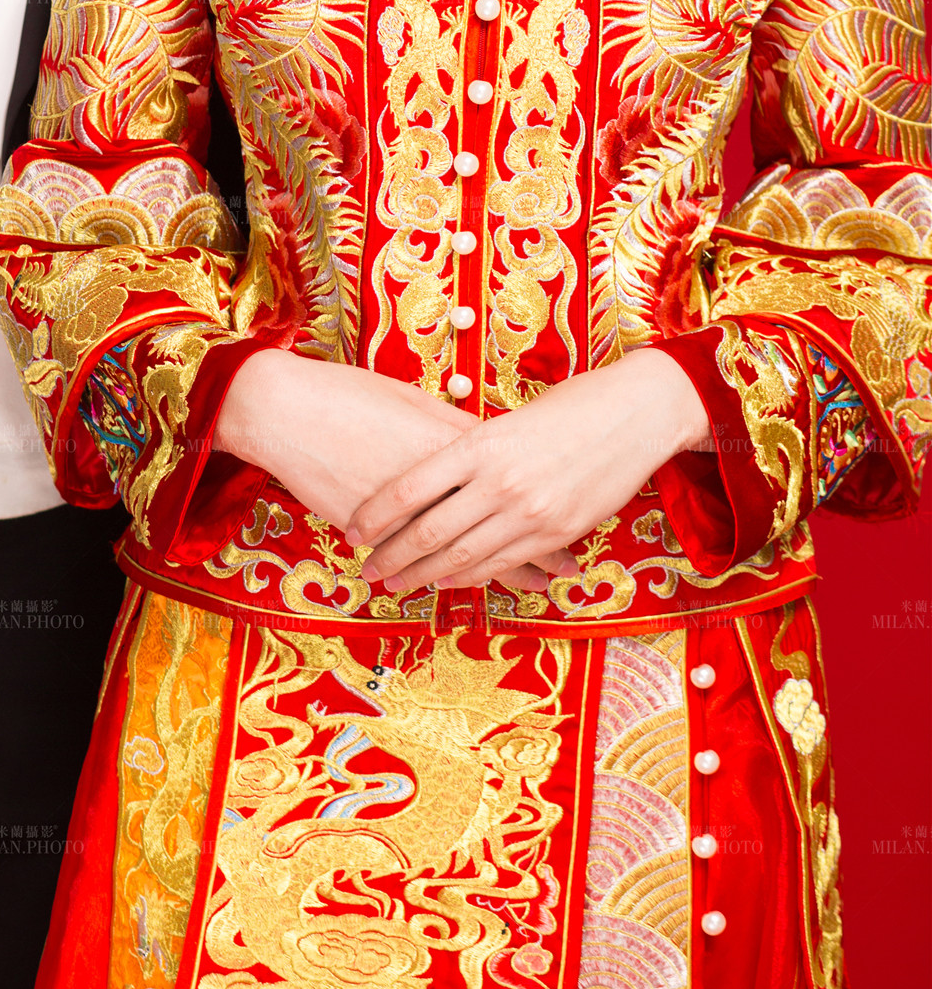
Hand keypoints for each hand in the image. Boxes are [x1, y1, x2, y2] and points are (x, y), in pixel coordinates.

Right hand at [215, 350, 570, 592]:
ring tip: (530, 587)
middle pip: (501, 526)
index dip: (546, 514)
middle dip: (536, 553)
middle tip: (564, 572)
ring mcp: (410, 513)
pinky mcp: (380, 532)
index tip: (571, 529)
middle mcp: (442, 485)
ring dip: (498, 571)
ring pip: (465, 551)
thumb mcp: (416, 403)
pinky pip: (423, 558)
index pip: (515, 488)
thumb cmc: (352, 395)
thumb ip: (456, 432)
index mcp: (459, 447)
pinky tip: (461, 584)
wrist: (291, 411)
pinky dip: (447, 573)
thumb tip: (489, 446)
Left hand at [347, 347, 712, 593]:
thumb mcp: (505, 419)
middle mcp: (500, 483)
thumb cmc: (567, 404)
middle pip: (428, 532)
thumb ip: (466, 449)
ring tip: (396, 583)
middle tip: (367, 570)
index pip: (409, 489)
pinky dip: (469, 576)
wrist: (635, 413)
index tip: (352, 530)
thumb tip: (423, 473)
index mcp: (479, 444)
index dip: (375, 515)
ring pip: (462, 557)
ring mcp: (530, 513)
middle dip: (391, 556)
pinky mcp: (556, 534)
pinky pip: (502, 564)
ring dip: (423, 575)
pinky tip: (447, 581)